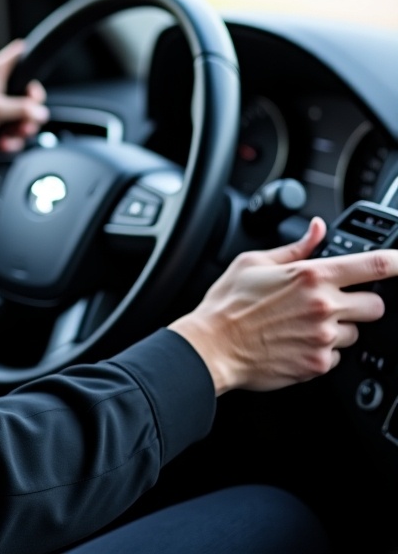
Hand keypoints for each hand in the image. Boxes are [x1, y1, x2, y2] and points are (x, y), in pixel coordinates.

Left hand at [0, 39, 48, 165]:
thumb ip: (21, 109)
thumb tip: (41, 112)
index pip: (20, 55)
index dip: (32, 68)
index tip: (34, 92)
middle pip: (24, 93)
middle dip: (29, 112)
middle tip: (25, 125)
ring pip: (17, 114)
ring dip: (18, 129)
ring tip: (11, 138)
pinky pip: (6, 128)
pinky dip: (7, 138)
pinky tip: (2, 144)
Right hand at [170, 217, 397, 395]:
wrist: (213, 346)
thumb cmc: (228, 303)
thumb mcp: (254, 262)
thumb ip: (296, 247)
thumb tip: (318, 229)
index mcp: (310, 276)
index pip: (374, 266)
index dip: (397, 262)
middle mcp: (324, 307)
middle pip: (376, 306)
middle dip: (360, 303)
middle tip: (334, 302)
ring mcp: (324, 338)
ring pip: (356, 333)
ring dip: (338, 328)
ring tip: (303, 324)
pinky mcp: (319, 365)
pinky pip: (337, 357)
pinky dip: (322, 350)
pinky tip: (296, 342)